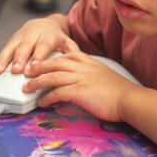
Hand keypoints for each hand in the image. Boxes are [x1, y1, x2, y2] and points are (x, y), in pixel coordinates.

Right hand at [0, 15, 78, 74]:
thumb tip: (79, 63)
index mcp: (49, 35)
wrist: (47, 24)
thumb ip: (72, 52)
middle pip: (26, 45)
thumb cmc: (58, 39)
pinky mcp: (13, 39)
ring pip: (12, 46)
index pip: (44, 44)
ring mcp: (22, 35)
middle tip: (17, 69)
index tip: (35, 65)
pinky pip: (5, 49)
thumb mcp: (68, 43)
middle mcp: (34, 33)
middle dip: (20, 57)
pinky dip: (0, 59)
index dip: (39, 55)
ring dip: (5, 59)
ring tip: (0, 70)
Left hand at [24, 51, 139, 121]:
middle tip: (29, 71)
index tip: (46, 62)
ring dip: (37, 82)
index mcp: (91, 63)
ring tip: (27, 87)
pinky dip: (47, 97)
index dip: (55, 58)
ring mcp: (82, 78)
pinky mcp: (80, 91)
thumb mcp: (105, 78)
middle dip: (40, 66)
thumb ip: (92, 78)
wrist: (130, 99)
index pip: (70, 54)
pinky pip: (58, 93)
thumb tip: (82, 86)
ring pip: (53, 76)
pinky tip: (42, 102)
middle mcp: (85, 67)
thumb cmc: (121, 93)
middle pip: (56, 62)